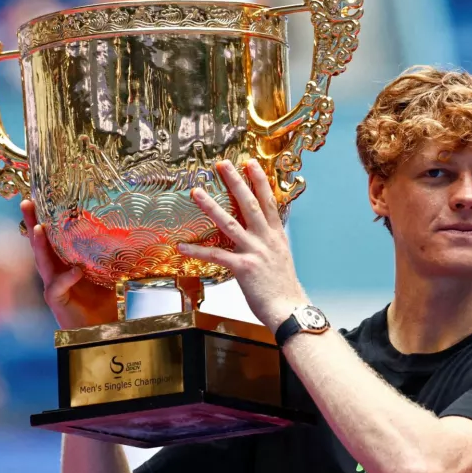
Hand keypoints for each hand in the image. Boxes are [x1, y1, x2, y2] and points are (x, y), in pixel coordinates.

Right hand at [21, 199, 117, 329]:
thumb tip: (121, 229)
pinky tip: (75, 270)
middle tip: (26, 203)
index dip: (44, 217)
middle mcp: (55, 270)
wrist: (101, 328)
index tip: (39, 196)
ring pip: (42, 261)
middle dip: (32, 222)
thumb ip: (106, 252)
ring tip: (38, 228)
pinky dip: (66, 277)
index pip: (52, 236)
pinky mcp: (56, 301)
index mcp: (64, 260)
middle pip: (39, 243)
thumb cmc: (102, 300)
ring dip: (39, 245)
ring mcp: (53, 285)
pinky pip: (56, 287)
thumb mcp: (107, 270)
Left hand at [177, 159, 308, 330]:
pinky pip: (217, 255)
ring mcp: (255, 252)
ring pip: (230, 223)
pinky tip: (183, 245)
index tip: (251, 163)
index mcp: (276, 236)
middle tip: (223, 164)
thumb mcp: (281, 258)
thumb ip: (271, 243)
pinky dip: (198, 250)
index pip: (269, 201)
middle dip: (236, 182)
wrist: (289, 309)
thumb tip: (263, 234)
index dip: (260, 181)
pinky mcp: (243, 268)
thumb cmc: (284, 288)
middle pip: (249, 204)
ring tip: (197, 192)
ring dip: (211, 206)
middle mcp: (266, 239)